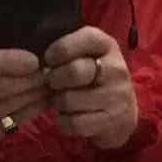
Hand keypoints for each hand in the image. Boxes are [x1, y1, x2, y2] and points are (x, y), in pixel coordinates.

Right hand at [0, 47, 43, 161]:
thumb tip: (29, 59)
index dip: (10, 62)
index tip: (34, 60)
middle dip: (28, 79)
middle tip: (49, 73)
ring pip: (8, 104)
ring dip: (34, 94)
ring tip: (49, 86)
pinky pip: (11, 121)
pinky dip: (31, 110)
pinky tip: (42, 102)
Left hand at [42, 26, 137, 153]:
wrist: (124, 111)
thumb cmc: (95, 77)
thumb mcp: (87, 54)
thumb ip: (67, 51)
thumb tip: (38, 62)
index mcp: (107, 46)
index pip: (85, 39)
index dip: (59, 50)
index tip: (49, 60)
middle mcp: (116, 68)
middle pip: (74, 71)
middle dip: (54, 80)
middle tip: (52, 84)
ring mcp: (117, 96)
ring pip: (69, 100)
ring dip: (58, 103)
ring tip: (62, 101)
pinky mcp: (113, 121)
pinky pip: (74, 123)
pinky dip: (63, 122)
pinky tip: (67, 117)